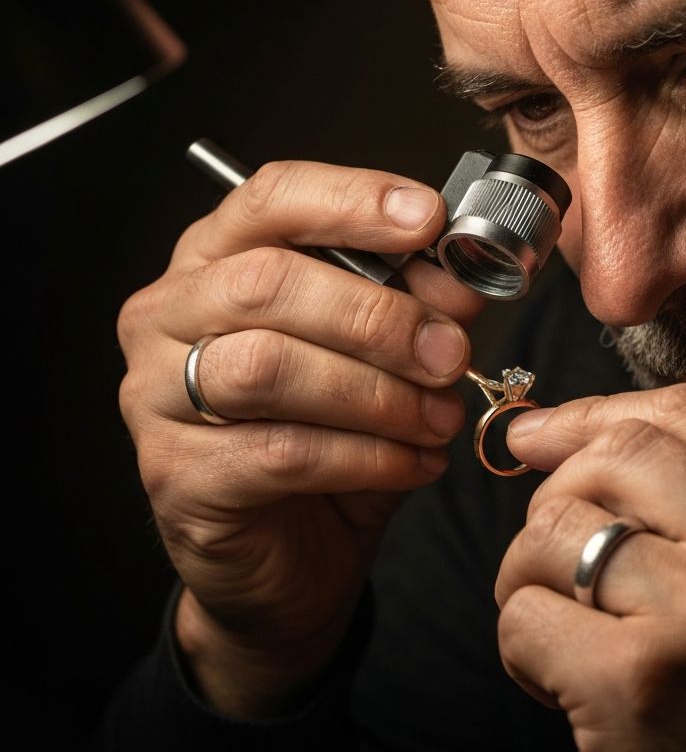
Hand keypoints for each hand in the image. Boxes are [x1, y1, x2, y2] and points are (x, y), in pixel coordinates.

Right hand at [117, 160, 482, 716]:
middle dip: (379, 316)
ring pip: (271, 367)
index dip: (353, 200)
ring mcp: (157, 396)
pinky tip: (414, 463)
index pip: (271, 198)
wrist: (291, 553)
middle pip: (268, 281)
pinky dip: (368, 456)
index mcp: (217, 259)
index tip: (428, 220)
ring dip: (377, 393)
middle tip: (451, 353)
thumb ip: (418, 306)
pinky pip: (281, 451)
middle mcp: (171, 315)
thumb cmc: (331, 435)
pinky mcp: (178, 476)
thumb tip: (462, 277)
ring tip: (438, 419)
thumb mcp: (385, 359)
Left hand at [496, 384, 685, 751]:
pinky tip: (561, 687)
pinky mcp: (637, 681)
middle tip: (553, 552)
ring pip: (552, 529)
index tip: (541, 436)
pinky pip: (522, 614)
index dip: (596, 416)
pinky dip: (521, 650)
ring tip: (564, 630)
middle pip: (614, 455)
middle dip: (556, 494)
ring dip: (529, 578)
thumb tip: (571, 431)